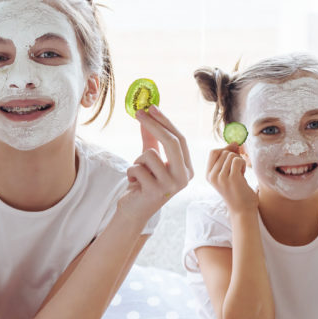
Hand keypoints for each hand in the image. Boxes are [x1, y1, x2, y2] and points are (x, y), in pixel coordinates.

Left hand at [117, 105, 193, 223]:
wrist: (134, 210)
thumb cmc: (143, 183)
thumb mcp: (149, 160)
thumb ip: (151, 138)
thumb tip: (147, 114)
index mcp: (186, 168)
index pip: (179, 139)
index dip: (165, 122)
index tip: (151, 107)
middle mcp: (184, 177)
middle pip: (171, 142)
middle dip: (154, 125)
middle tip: (139, 112)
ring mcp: (171, 186)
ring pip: (149, 154)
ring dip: (137, 161)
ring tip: (138, 173)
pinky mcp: (155, 192)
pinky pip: (137, 168)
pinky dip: (131, 172)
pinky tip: (134, 183)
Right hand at [207, 142, 257, 213]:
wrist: (242, 210)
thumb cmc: (237, 191)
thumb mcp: (227, 174)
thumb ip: (228, 159)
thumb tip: (234, 142)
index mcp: (208, 175)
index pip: (213, 152)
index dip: (225, 149)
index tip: (234, 153)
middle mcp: (212, 176)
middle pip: (223, 152)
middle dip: (234, 156)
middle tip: (238, 169)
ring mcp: (221, 177)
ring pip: (231, 155)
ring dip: (239, 161)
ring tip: (240, 173)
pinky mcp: (232, 178)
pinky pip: (237, 160)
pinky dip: (243, 164)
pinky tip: (243, 174)